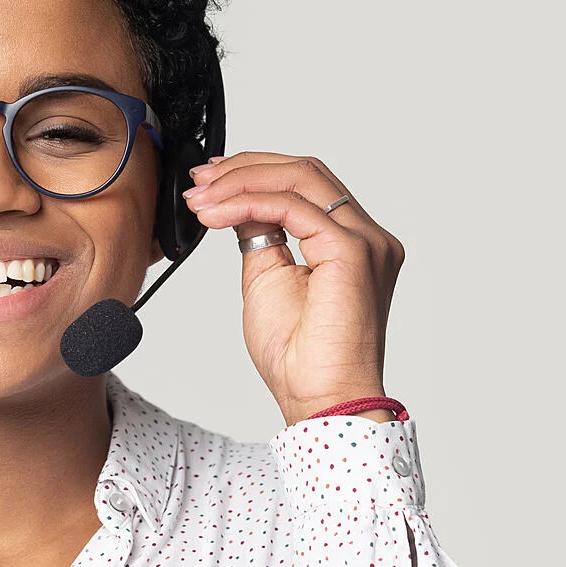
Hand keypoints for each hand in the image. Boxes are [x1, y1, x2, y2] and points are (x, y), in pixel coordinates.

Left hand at [183, 152, 404, 426]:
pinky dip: (247, 203)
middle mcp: (367, 236)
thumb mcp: (266, 280)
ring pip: (299, 179)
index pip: (305, 184)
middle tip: (198, 180)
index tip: (209, 179)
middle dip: (243, 169)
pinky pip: (292, 207)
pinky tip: (216, 214)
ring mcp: (365, 240)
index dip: (253, 173)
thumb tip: (241, 204)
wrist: (319, 398)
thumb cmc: (299, 357)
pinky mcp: (353, 251)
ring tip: (200, 197)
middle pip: (304, 171)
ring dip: (240, 182)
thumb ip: (260, 235)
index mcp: (351, 242)